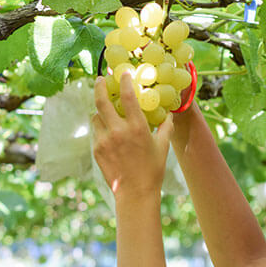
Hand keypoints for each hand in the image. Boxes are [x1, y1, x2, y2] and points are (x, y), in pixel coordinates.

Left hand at [92, 72, 173, 199]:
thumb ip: (166, 127)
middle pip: (102, 101)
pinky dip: (101, 128)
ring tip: (106, 111)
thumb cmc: (152, 170)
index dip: (124, 81)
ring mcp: (104, 140)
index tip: (123, 73)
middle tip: (100, 79)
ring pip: (96, 117)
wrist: (135, 192)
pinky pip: (96, 132)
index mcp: (137, 127)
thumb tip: (169, 114)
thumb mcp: (162, 147)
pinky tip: (108, 132)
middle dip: (100, 87)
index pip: (127, 97)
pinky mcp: (97, 150)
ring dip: (100, 111)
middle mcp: (118, 131)